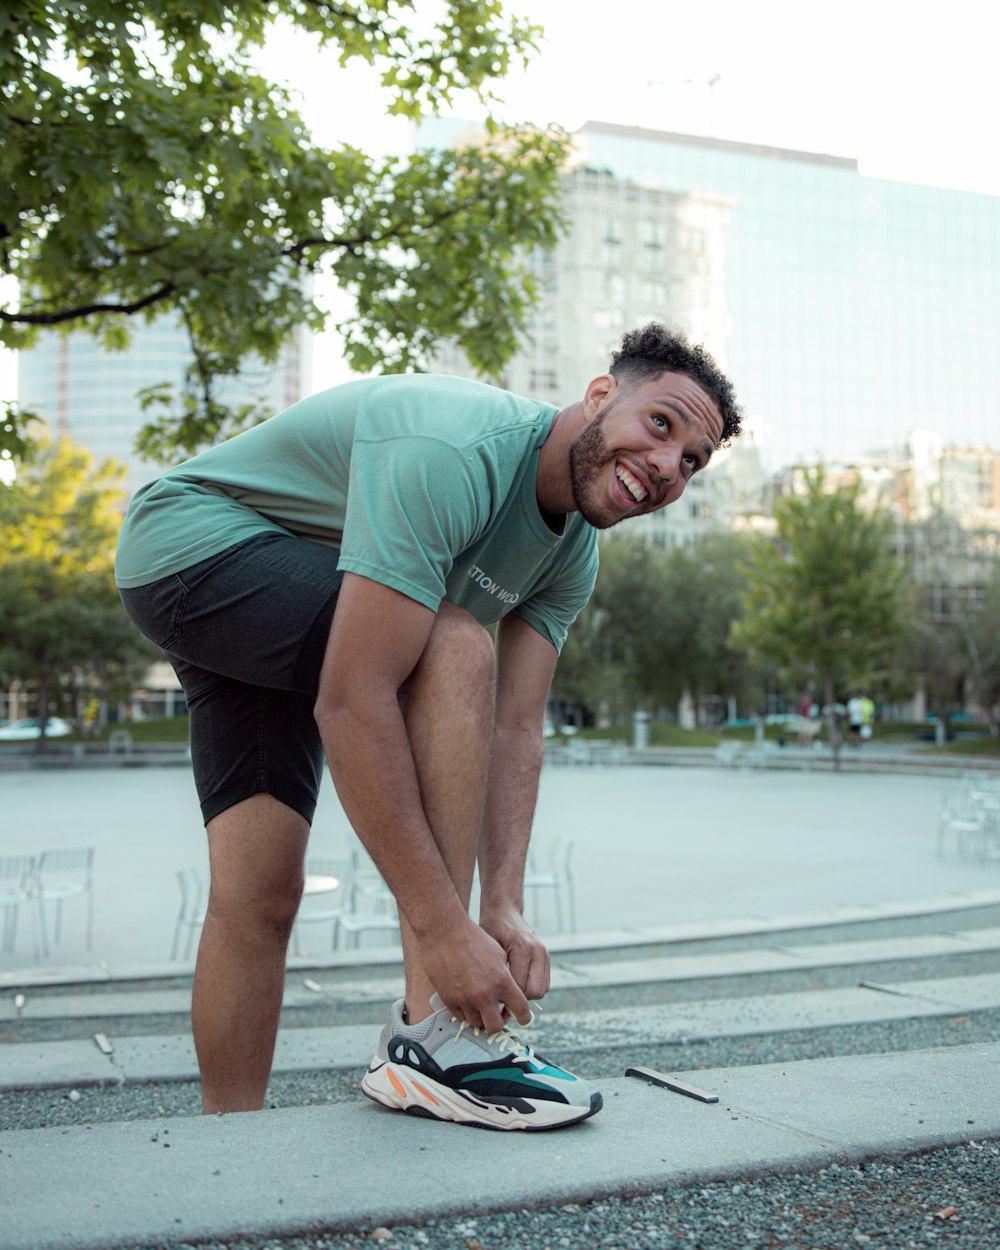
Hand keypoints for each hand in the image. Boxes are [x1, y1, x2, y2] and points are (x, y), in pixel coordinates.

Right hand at [419, 916, 530, 1033]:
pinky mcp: (449, 999)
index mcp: (502, 981)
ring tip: (482, 1006)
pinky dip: (467, 1012)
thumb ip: (508, 977)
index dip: (524, 1017)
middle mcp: (485, 994)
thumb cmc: (473, 939)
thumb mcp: (499, 954)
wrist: (445, 932)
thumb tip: (513, 995)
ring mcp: (466, 999)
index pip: (520, 1010)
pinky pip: (461, 1017)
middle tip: (499, 1015)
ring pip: (478, 1024)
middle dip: (500, 1022)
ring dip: (482, 1017)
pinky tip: (469, 1001)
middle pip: (497, 1026)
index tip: (523, 1018)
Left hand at [479, 900, 549, 1011]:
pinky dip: (533, 987)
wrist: (505, 911)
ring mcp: (544, 953)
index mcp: (522, 948)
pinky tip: (517, 984)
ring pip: (542, 989)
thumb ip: (494, 971)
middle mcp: (537, 951)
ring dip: (528, 995)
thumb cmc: (491, 929)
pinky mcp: (546, 956)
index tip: (495, 1002)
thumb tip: (495, 1001)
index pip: (521, 986)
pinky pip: (544, 983)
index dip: (508, 998)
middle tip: (503, 999)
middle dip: (520, 1000)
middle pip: (536, 991)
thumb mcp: (488, 948)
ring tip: (509, 991)